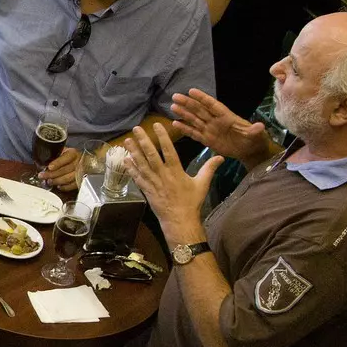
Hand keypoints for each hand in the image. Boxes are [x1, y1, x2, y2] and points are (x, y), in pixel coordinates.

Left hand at [41, 146, 83, 191]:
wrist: (83, 162)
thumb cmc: (69, 157)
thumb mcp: (63, 152)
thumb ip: (55, 156)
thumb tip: (42, 163)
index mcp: (73, 153)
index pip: (65, 158)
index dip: (57, 163)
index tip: (49, 167)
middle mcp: (78, 162)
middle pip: (65, 170)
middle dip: (51, 174)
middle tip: (42, 176)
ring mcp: (81, 172)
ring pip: (68, 178)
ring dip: (57, 181)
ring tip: (49, 182)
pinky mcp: (82, 180)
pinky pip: (73, 185)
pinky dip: (65, 187)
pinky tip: (58, 186)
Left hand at [124, 122, 218, 244]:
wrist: (179, 220)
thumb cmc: (191, 202)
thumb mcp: (202, 184)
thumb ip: (209, 168)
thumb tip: (221, 157)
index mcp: (176, 171)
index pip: (168, 150)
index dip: (162, 137)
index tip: (156, 126)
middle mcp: (162, 174)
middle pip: (151, 155)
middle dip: (143, 141)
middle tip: (136, 128)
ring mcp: (152, 182)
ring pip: (141, 164)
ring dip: (133, 152)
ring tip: (127, 140)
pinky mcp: (146, 189)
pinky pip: (137, 177)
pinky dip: (130, 168)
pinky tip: (125, 159)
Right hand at [169, 88, 270, 162]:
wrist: (249, 151)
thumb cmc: (254, 140)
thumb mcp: (256, 135)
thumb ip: (254, 131)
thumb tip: (260, 126)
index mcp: (226, 117)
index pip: (213, 105)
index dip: (203, 98)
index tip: (191, 91)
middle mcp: (215, 121)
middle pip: (200, 110)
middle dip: (188, 103)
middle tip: (175, 96)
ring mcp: (210, 130)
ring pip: (194, 120)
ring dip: (184, 114)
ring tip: (172, 107)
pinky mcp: (207, 140)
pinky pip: (194, 133)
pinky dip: (185, 129)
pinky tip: (175, 124)